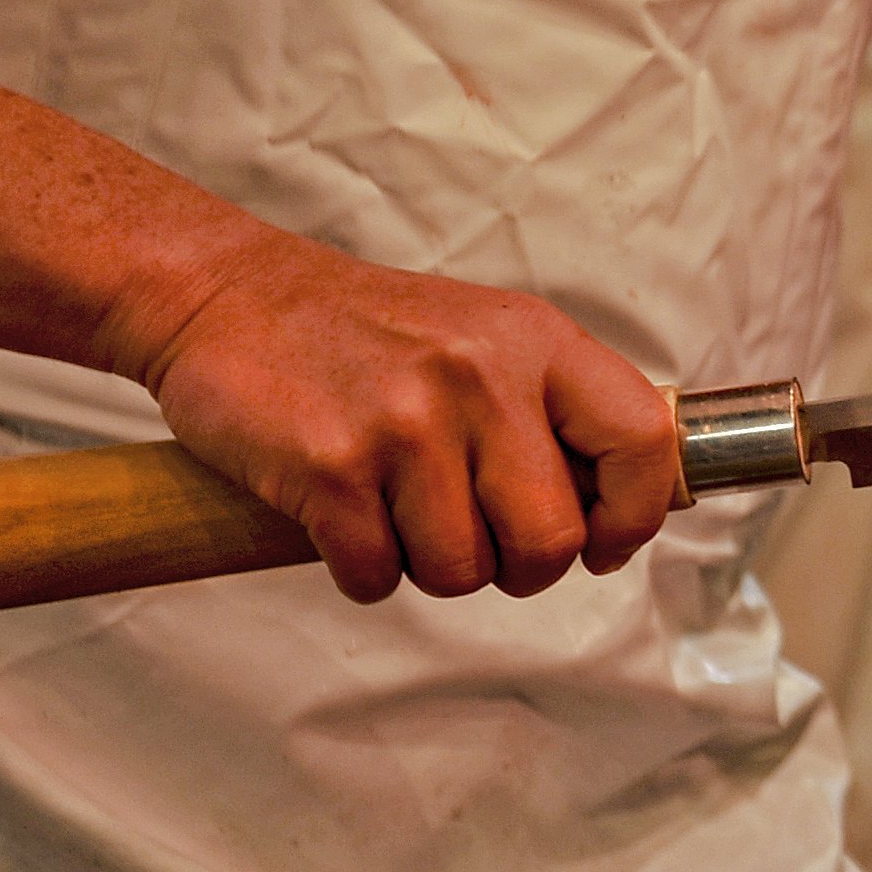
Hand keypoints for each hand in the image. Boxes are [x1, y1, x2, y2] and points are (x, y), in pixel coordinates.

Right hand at [108, 231, 677, 603]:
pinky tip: (344, 520)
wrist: (229, 295)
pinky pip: (377, 576)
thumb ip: (553, 409)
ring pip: (462, 571)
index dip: (635, 513)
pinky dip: (362, 571)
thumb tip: (620, 505)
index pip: (642, 439)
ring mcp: (405, 422)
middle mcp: (482, 376)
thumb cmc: (364, 333)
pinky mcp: (332, 467)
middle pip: (550, 539)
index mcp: (536, 341)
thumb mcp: (486, 337)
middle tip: (476, 540)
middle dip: (516, 567)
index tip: (603, 543)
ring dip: (428, 566)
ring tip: (397, 511)